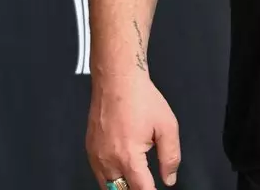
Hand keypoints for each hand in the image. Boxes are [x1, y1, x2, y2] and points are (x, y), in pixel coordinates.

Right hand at [86, 73, 182, 189]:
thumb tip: (169, 178)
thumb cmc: (140, 98)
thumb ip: (170, 157)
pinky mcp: (90, 150)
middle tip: (146, 182)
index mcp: (128, 156)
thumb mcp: (167, 127)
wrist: (117, 80)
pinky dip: (110, 177)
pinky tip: (122, 170)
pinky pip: (99, 174)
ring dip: (121, 186)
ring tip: (136, 179)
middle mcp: (108, 160)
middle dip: (135, 189)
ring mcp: (96, 156)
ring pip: (107, 186)